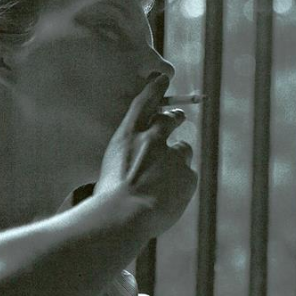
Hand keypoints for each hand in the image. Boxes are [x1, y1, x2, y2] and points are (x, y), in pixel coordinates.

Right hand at [94, 75, 197, 236]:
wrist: (123, 217)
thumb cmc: (107, 199)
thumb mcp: (109, 169)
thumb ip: (127, 157)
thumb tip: (138, 161)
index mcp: (128, 135)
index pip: (144, 102)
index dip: (155, 88)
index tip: (162, 78)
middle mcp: (152, 138)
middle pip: (171, 119)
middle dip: (175, 118)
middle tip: (178, 119)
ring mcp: (173, 155)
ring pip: (183, 150)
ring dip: (177, 160)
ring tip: (163, 181)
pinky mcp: (187, 175)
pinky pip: (187, 176)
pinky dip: (180, 185)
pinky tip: (166, 198)